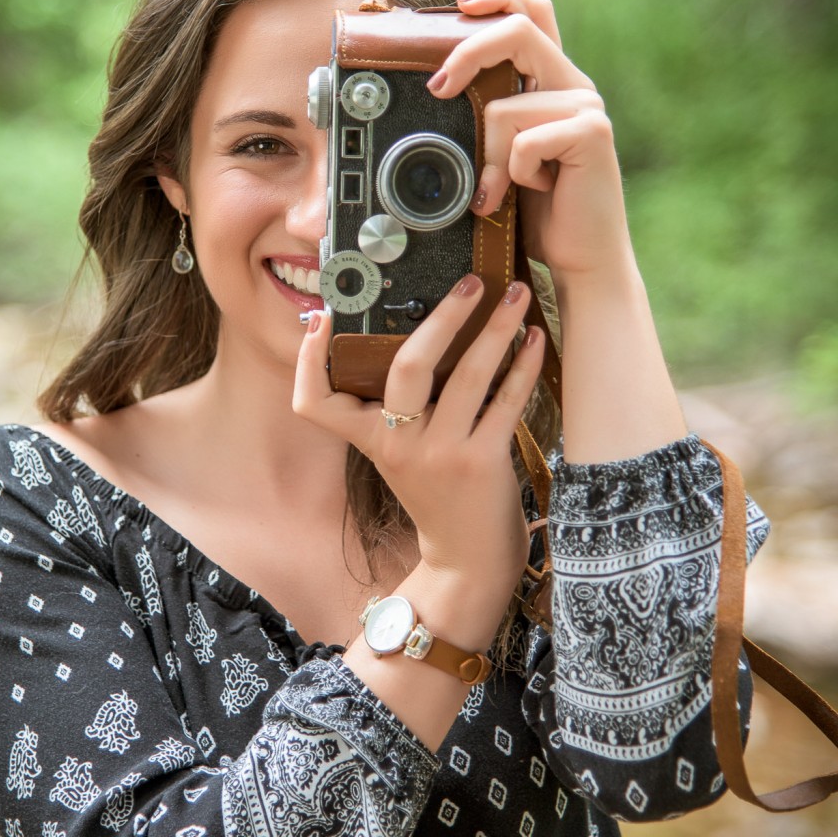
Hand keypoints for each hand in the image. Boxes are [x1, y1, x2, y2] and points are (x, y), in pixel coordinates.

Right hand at [292, 276, 543, 588]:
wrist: (467, 561)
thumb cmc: (439, 497)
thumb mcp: (403, 456)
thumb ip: (401, 410)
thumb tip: (424, 340)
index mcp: (371, 440)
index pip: (316, 404)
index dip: (307, 361)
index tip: (320, 319)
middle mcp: (398, 445)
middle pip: (406, 366)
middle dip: (442, 317)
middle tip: (469, 282)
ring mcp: (439, 455)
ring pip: (466, 375)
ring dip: (496, 328)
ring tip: (513, 293)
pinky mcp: (481, 463)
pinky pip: (505, 401)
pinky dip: (522, 366)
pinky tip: (534, 339)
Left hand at [428, 0, 632, 283]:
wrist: (583, 259)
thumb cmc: (538, 213)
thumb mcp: (501, 158)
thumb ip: (487, 120)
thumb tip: (438, 89)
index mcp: (553, 83)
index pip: (534, 14)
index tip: (459, 7)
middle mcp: (574, 86)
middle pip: (517, 31)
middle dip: (467, 54)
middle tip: (437, 89)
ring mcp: (586, 107)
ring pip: (504, 107)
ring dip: (488, 159)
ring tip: (497, 193)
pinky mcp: (592, 133)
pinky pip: (523, 140)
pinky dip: (513, 174)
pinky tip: (535, 192)